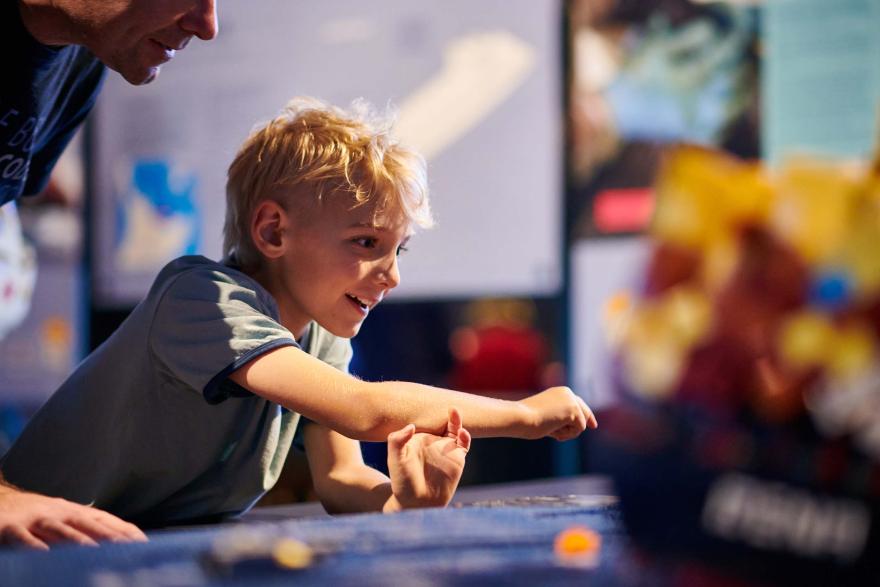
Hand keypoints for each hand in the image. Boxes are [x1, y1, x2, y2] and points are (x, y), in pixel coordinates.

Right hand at [0, 485, 146, 548]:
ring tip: (94, 551)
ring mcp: (37, 519)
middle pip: (88, 524)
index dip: (124, 532)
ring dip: (76, 540)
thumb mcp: (66, 521)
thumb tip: (121, 546)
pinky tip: (43, 554)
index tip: (144, 545)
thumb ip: (89, 531)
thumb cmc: (39, 517)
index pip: (106, 521)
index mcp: (76, 512)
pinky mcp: (11, 527)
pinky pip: (22, 537)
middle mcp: (60, 513)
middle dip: (109, 536)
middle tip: (128, 549)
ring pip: (59, 529)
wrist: (0, 501)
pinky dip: (32, 545)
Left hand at [386, 408, 471, 508]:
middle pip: (442, 420)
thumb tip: (411, 426)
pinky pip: (464, 444)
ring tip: (454, 411)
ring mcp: (446, 448)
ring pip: (455, 429)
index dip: (427, 409)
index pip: (424, 419)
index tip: (427, 401)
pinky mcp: (457, 458)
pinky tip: (463, 432)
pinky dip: (465, 436)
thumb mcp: (395, 460)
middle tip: (448, 404)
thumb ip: (397, 441)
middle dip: (446, 411)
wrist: (417, 502)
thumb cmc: (402, 481)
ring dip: (457, 420)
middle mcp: (433, 440)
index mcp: (417, 437)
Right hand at [519, 386, 597, 440]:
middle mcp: (568, 393)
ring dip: (568, 432)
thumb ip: (558, 418)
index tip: (591, 422)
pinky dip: (568, 434)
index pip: (576, 402)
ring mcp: (572, 401)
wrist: (522, 417)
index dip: (584, 413)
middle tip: (594, 426)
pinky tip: (554, 430)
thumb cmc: (527, 419)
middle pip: (584, 410)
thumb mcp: (545, 416)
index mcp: (560, 392)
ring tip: (550, 430)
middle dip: (589, 419)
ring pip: (580, 423)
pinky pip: (579, 429)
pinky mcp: (575, 410)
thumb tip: (572, 427)